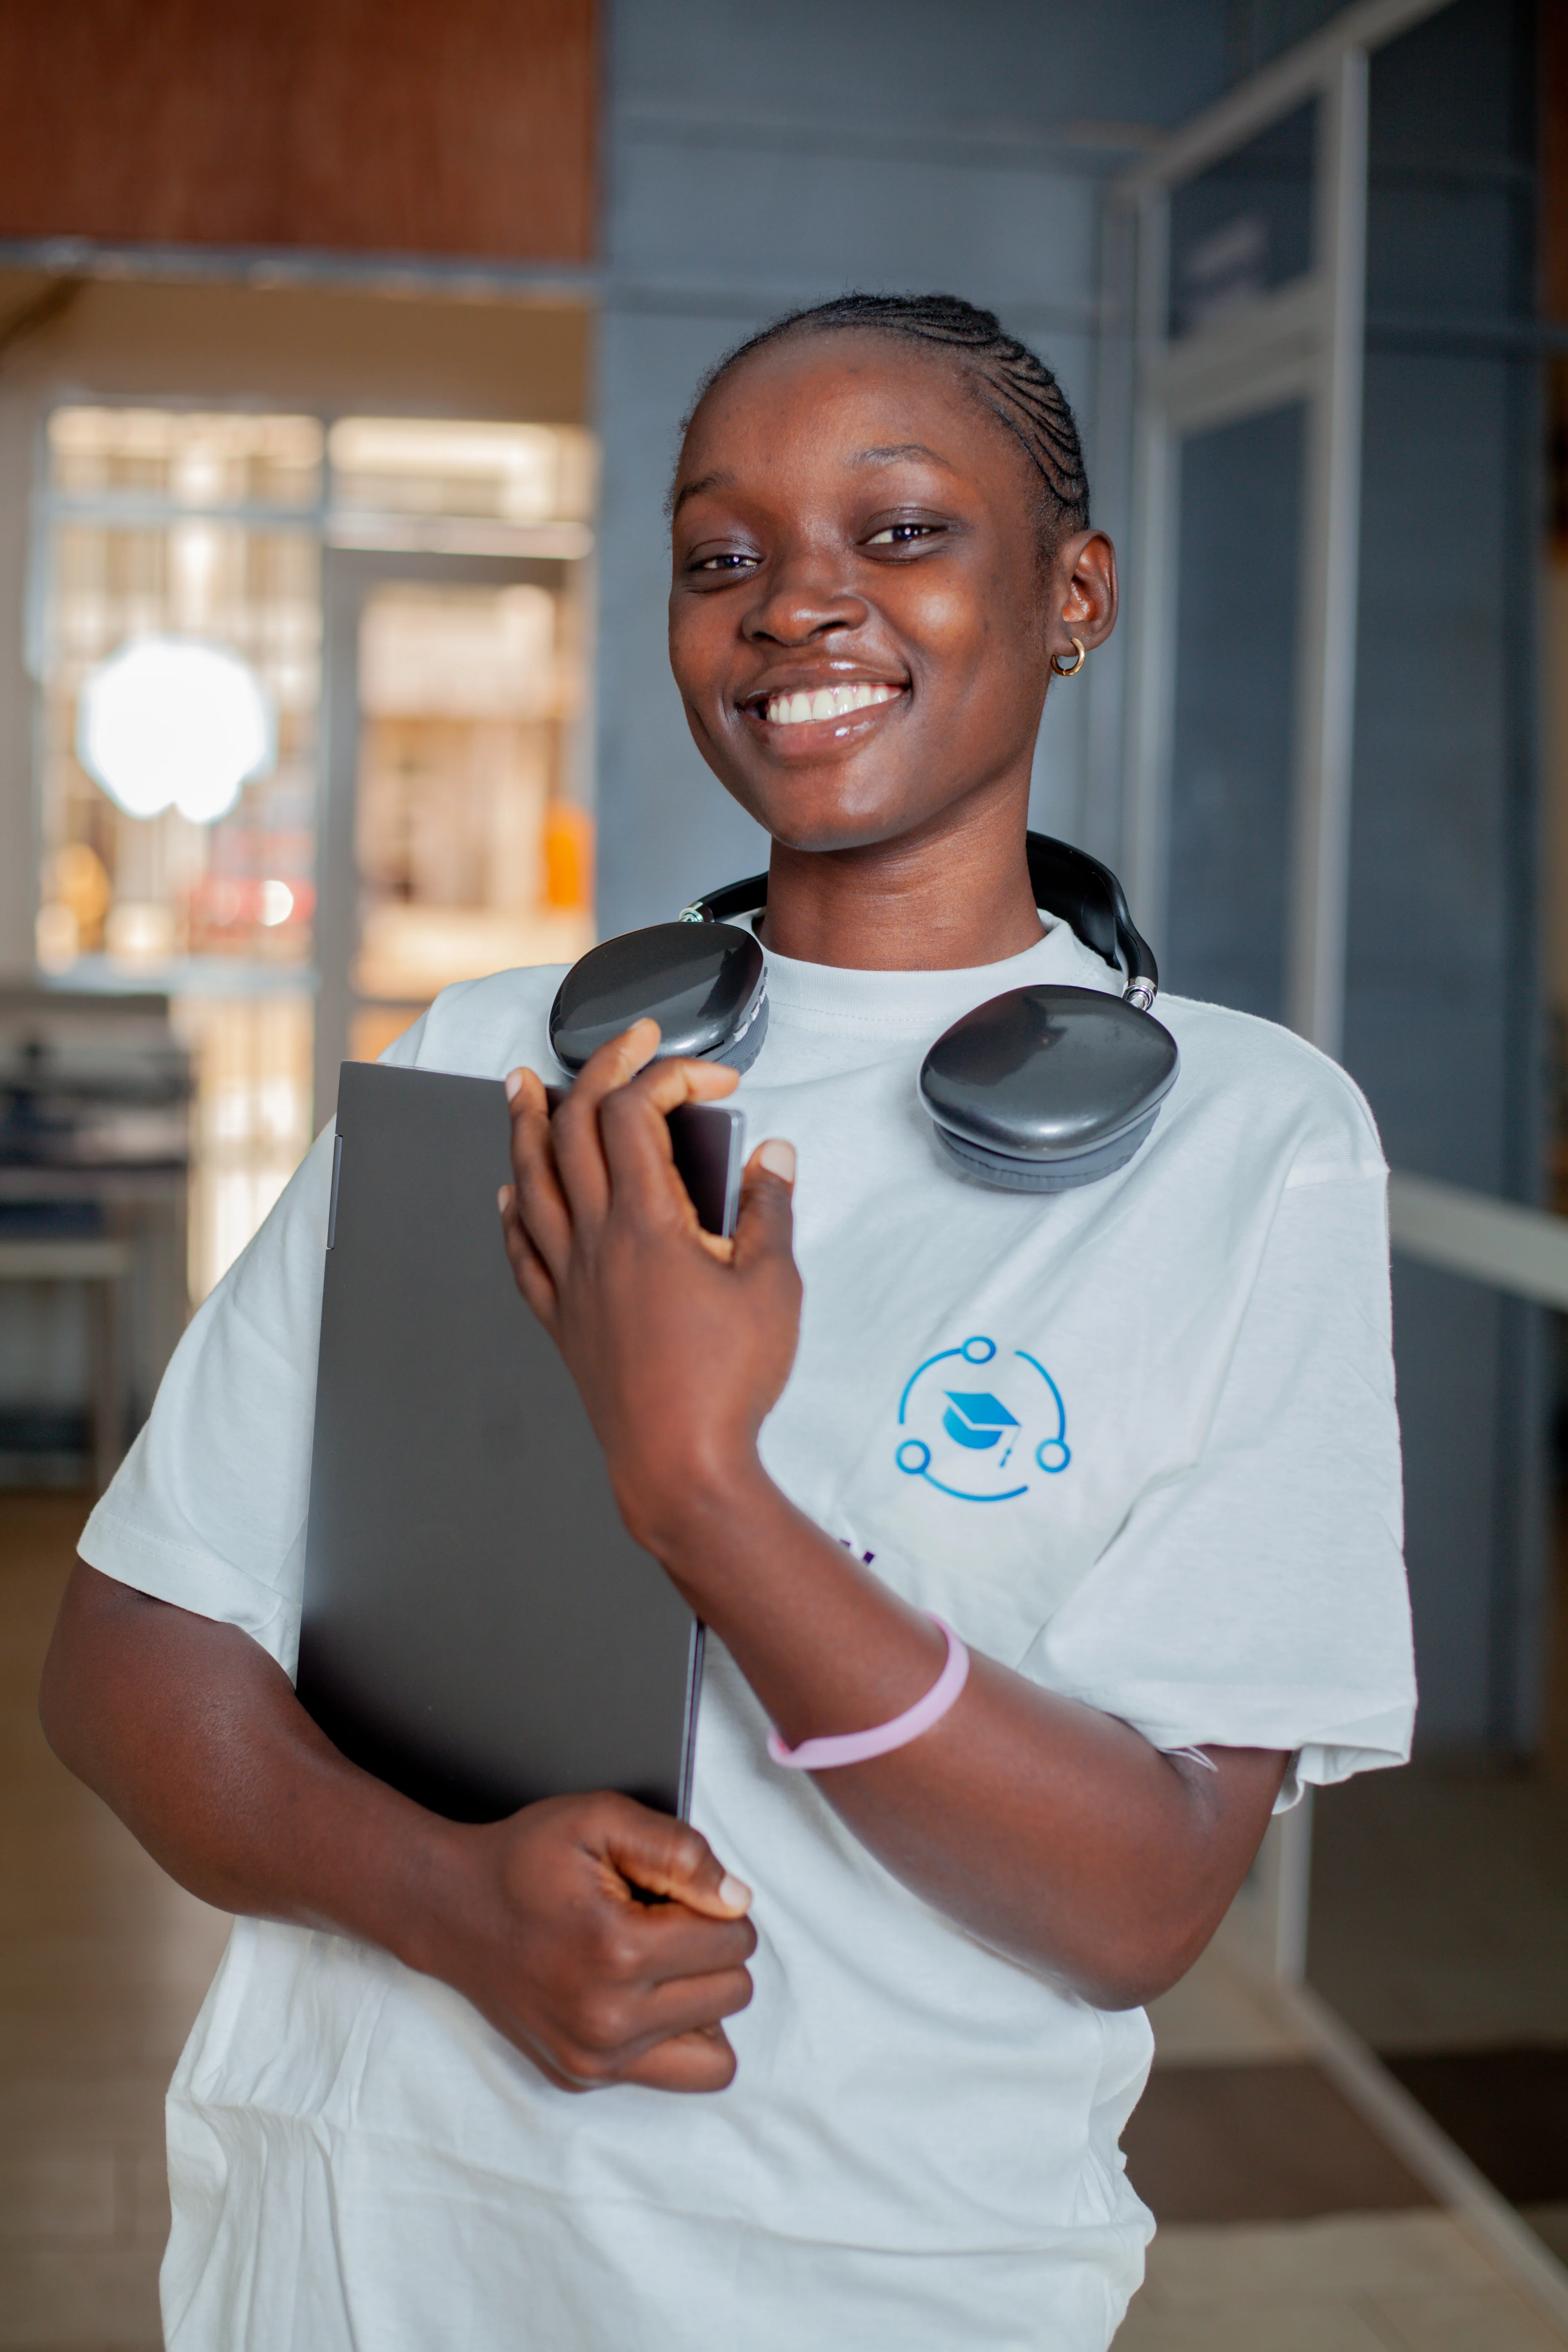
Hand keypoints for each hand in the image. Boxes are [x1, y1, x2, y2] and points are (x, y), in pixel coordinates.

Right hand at [417, 1791, 755, 2092]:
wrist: (452, 1910)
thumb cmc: (526, 1860)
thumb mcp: (599, 1820)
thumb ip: (679, 1850)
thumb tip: (737, 1900)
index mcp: (617, 1953)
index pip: (733, 1941)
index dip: (716, 1904)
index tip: (672, 1894)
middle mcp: (608, 2021)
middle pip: (732, 1993)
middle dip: (713, 1950)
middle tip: (663, 1923)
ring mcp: (594, 2059)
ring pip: (717, 2049)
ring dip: (701, 2000)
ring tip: (659, 1965)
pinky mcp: (583, 2078)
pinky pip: (675, 2074)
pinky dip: (672, 2034)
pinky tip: (637, 1995)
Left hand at [498, 1021, 800, 1556]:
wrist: (678, 1467)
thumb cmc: (726, 1385)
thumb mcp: (773, 1286)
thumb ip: (768, 1211)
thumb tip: (771, 1157)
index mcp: (648, 1225)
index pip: (637, 1113)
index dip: (672, 1076)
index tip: (712, 1079)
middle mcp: (596, 1242)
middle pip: (575, 1127)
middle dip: (599, 1068)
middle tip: (627, 1044)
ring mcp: (570, 1279)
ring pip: (531, 1179)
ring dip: (526, 1123)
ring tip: (521, 1085)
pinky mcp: (561, 1319)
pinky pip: (520, 1250)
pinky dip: (512, 1210)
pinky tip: (510, 1192)